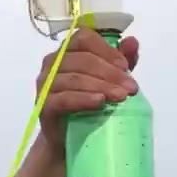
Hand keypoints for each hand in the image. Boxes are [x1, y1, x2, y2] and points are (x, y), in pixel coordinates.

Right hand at [36, 27, 139, 155]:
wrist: (68, 138)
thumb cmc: (86, 104)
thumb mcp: (109, 79)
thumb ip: (121, 60)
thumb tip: (132, 42)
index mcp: (67, 50)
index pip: (84, 38)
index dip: (106, 50)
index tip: (126, 67)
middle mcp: (53, 62)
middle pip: (83, 59)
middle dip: (110, 72)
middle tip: (130, 87)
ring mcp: (46, 83)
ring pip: (75, 78)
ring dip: (101, 86)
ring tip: (121, 97)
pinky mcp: (44, 105)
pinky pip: (64, 99)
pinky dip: (84, 99)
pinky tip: (99, 102)